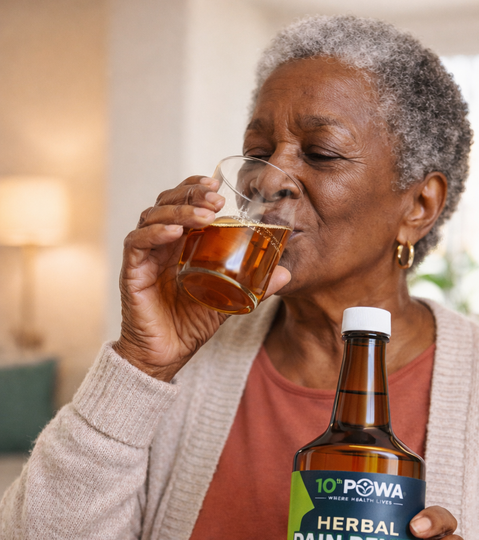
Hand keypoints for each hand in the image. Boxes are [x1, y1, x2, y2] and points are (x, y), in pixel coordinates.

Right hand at [114, 176, 290, 380]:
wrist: (167, 355)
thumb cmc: (190, 325)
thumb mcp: (228, 300)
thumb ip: (254, 286)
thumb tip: (286, 273)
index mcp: (179, 243)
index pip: (182, 203)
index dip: (195, 188)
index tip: (217, 184)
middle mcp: (159, 244)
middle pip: (166, 202)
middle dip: (190, 193)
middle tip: (216, 196)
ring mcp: (144, 257)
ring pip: (152, 217)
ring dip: (179, 211)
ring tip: (205, 215)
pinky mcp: (131, 272)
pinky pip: (136, 243)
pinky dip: (154, 233)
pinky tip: (174, 232)